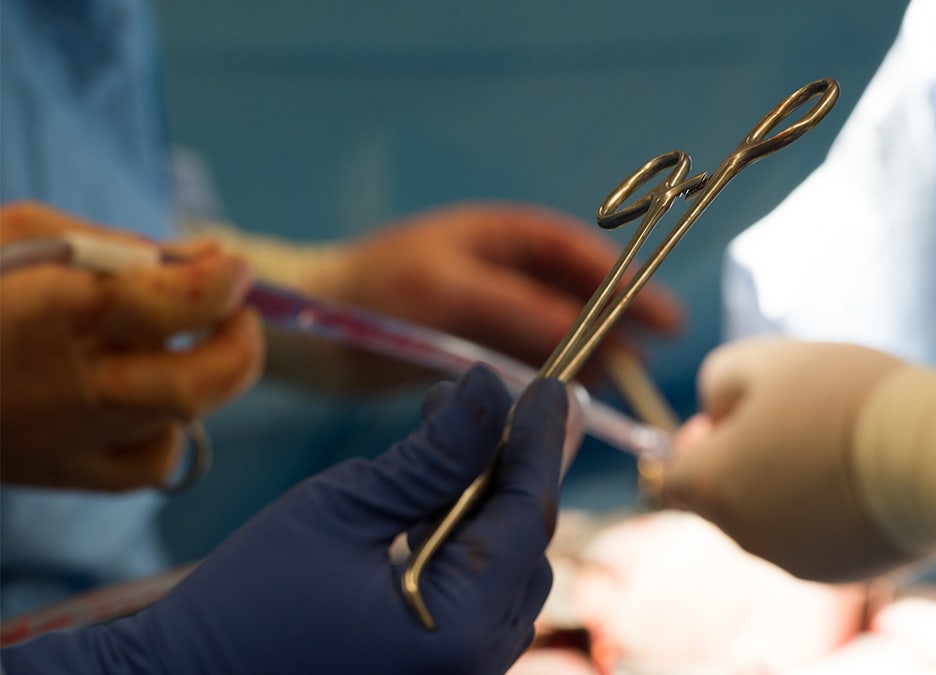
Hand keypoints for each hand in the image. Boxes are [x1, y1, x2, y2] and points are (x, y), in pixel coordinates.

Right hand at [0, 202, 262, 490]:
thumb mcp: (23, 233)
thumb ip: (117, 246)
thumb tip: (205, 258)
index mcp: (56, 311)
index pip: (171, 303)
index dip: (222, 282)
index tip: (234, 266)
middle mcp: (71, 385)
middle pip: (196, 385)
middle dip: (240, 345)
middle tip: (238, 313)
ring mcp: (69, 440)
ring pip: (181, 424)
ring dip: (200, 380)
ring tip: (175, 346)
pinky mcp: (64, 474)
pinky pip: (150, 463)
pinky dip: (167, 427)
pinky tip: (143, 394)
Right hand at [2, 366, 568, 674]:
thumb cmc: (242, 608)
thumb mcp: (340, 510)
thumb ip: (431, 454)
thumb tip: (489, 386)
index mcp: (457, 634)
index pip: (525, 519)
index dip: (539, 444)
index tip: (552, 385)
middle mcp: (473, 669)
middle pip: (524, 547)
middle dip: (512, 468)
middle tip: (490, 403)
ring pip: (507, 574)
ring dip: (486, 502)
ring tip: (449, 436)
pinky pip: (478, 601)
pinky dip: (465, 543)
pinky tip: (433, 498)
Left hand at [313, 202, 684, 367]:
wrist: (312, 328)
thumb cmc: (375, 291)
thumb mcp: (451, 292)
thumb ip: (519, 310)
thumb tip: (582, 337)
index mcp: (502, 237)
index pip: (580, 255)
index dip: (626, 284)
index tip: (665, 319)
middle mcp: (504, 270)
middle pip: (577, 295)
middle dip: (615, 325)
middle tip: (650, 362)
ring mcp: (490, 310)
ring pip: (557, 331)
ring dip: (587, 355)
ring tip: (616, 386)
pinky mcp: (474, 348)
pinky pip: (529, 359)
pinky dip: (553, 375)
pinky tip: (571, 397)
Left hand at [662, 338, 909, 581]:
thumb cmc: (843, 397)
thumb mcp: (767, 361)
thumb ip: (720, 382)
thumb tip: (715, 413)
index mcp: (714, 486)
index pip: (674, 477)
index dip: (696, 445)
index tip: (734, 417)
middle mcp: (743, 536)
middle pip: (721, 500)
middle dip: (742, 462)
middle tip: (794, 419)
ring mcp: (792, 561)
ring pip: (768, 520)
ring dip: (785, 486)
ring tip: (835, 444)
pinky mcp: (840, 574)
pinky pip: (814, 539)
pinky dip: (824, 513)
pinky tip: (862, 477)